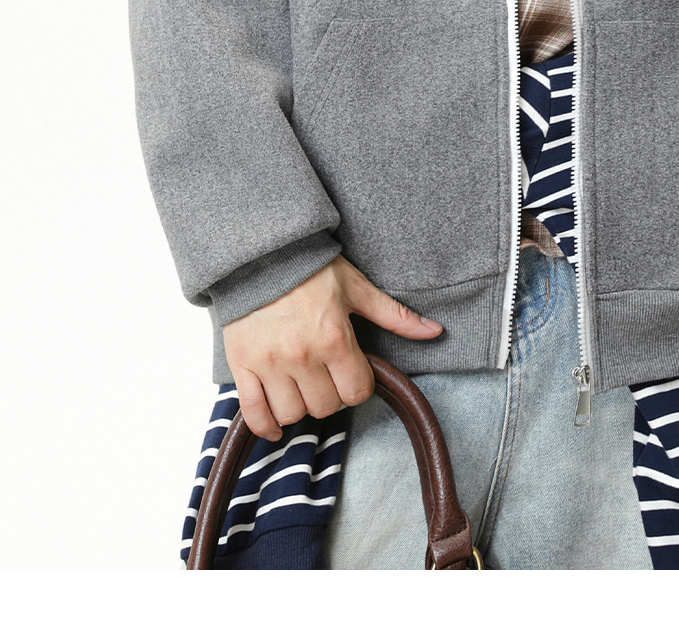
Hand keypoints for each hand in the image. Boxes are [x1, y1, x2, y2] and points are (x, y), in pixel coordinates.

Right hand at [222, 254, 442, 439]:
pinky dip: (266, 425)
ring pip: (293, 414)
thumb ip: (395, 315)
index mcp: (334, 337)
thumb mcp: (357, 287)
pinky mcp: (243, 365)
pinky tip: (277, 423)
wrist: (262, 253)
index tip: (353, 373)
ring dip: (302, 407)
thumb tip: (435, 331)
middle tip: (327, 376)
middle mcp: (302, 355)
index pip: (356, 392)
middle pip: (325, 406)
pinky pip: (255, 413)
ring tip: (303, 386)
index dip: (359, 385)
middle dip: (331, 395)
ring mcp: (270, 363)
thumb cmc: (312, 269)